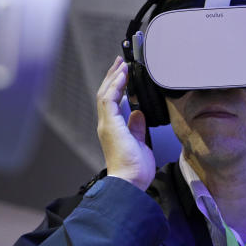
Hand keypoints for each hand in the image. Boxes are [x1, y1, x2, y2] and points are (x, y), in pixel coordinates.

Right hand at [96, 57, 155, 190]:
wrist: (129, 182)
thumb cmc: (134, 170)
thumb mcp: (140, 143)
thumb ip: (137, 127)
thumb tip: (138, 113)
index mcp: (112, 129)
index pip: (112, 102)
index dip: (117, 86)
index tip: (124, 74)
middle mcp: (106, 125)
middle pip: (105, 94)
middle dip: (113, 76)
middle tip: (120, 62)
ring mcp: (106, 124)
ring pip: (105, 93)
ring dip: (114, 78)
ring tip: (121, 65)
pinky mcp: (110, 124)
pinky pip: (109, 100)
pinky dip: (116, 86)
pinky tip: (122, 77)